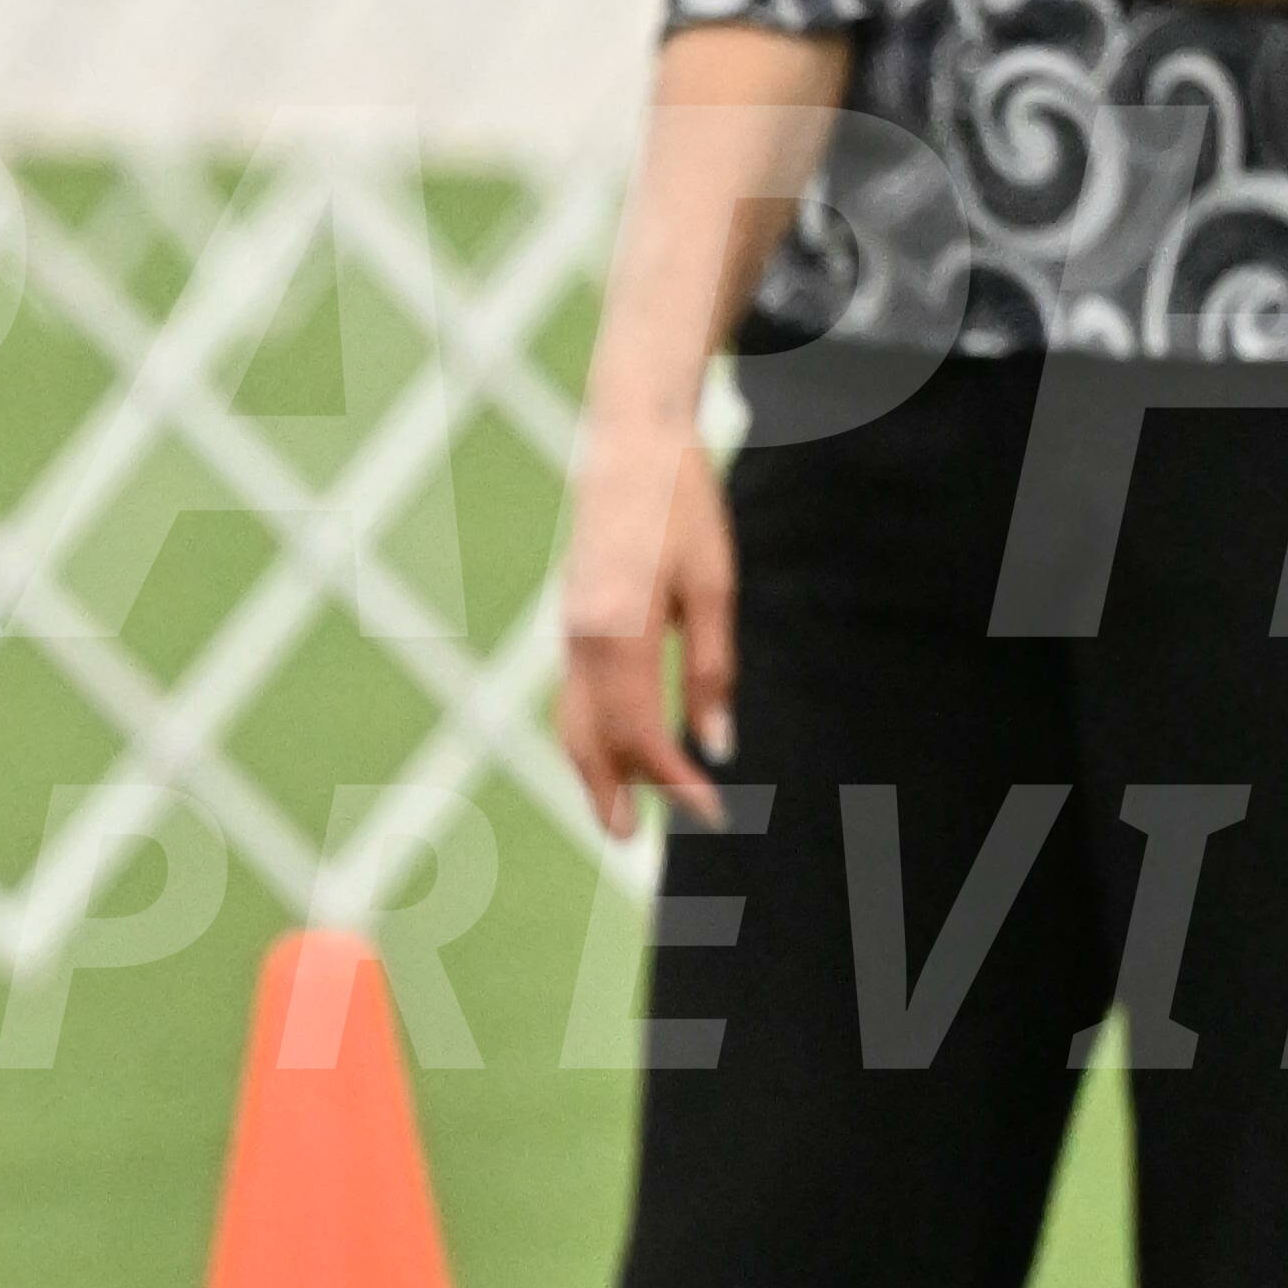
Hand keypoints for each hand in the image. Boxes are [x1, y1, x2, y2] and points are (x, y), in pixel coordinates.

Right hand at [555, 416, 738, 835]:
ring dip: (594, 773)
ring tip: (619, 812)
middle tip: (633, 843)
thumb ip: (712, 668)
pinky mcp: (571, 623)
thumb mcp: (713, 587)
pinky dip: (590, 736)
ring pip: (572, 723)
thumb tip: (718, 746)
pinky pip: (573, 697)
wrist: (631, 445)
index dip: (673, 780)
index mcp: (617, 632)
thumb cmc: (682, 509)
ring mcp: (568, 632)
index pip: (641, 733)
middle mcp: (580, 640)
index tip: (712, 810)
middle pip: (589, 741)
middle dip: (612, 795)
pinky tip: (615, 753)